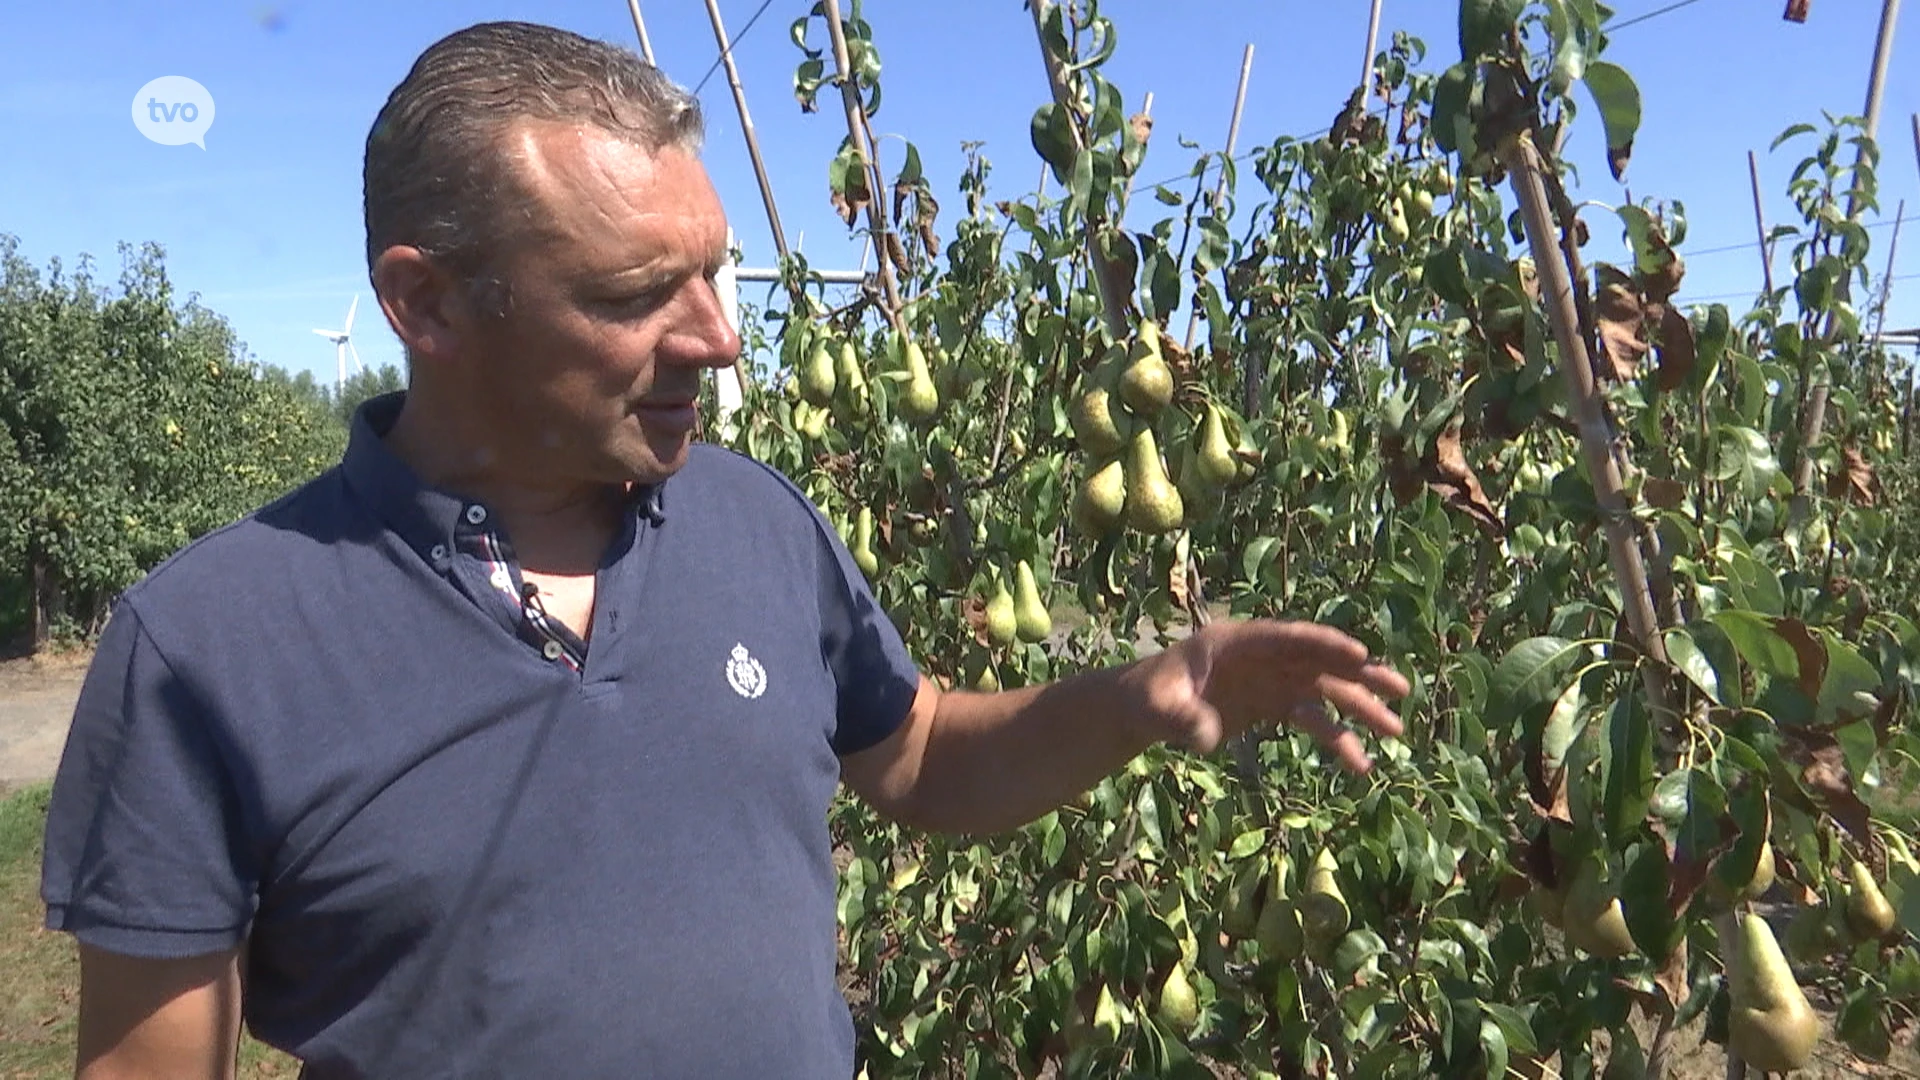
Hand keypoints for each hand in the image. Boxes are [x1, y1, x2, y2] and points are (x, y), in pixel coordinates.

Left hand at [1138, 619, 1410, 770]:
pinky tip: (1360, 763)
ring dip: (1359, 709)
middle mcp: (1262, 657)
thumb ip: (1180, 719)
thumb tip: (1207, 736)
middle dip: (1360, 674)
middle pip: (1318, 661)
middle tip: (1400, 688)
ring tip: (1395, 732)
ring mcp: (1271, 680)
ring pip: (1324, 691)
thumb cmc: (1148, 699)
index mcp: (1235, 642)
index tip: (1360, 652)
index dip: (1324, 644)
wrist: (1146, 710)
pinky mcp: (1272, 704)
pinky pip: (1312, 719)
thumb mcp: (1156, 708)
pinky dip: (1336, 738)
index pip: (1287, 637)